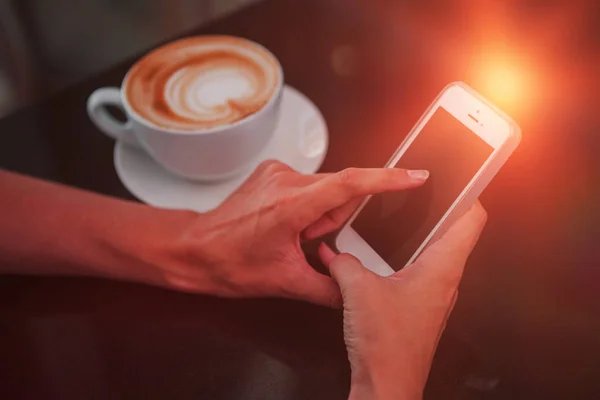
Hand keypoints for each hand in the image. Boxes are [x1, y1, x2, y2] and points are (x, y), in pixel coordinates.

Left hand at [162, 160, 428, 306]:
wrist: (194, 249)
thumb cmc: (229, 263)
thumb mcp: (285, 282)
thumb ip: (329, 289)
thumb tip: (354, 294)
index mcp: (291, 205)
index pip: (351, 185)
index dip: (387, 180)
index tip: (415, 175)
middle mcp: (285, 180)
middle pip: (339, 193)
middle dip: (331, 221)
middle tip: (305, 242)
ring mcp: (277, 172)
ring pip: (325, 190)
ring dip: (318, 215)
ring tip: (290, 235)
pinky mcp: (273, 171)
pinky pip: (309, 185)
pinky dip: (307, 206)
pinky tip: (284, 224)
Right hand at [319, 202, 486, 398]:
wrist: (386, 386)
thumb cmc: (388, 347)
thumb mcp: (357, 289)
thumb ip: (343, 261)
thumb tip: (334, 252)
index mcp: (442, 268)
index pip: (471, 219)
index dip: (468, 193)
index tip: (458, 178)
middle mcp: (444, 281)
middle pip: (452, 233)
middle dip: (435, 212)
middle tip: (420, 195)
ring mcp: (433, 296)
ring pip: (432, 255)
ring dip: (415, 238)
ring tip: (394, 224)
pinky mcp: (418, 309)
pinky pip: (415, 275)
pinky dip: (400, 262)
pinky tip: (374, 263)